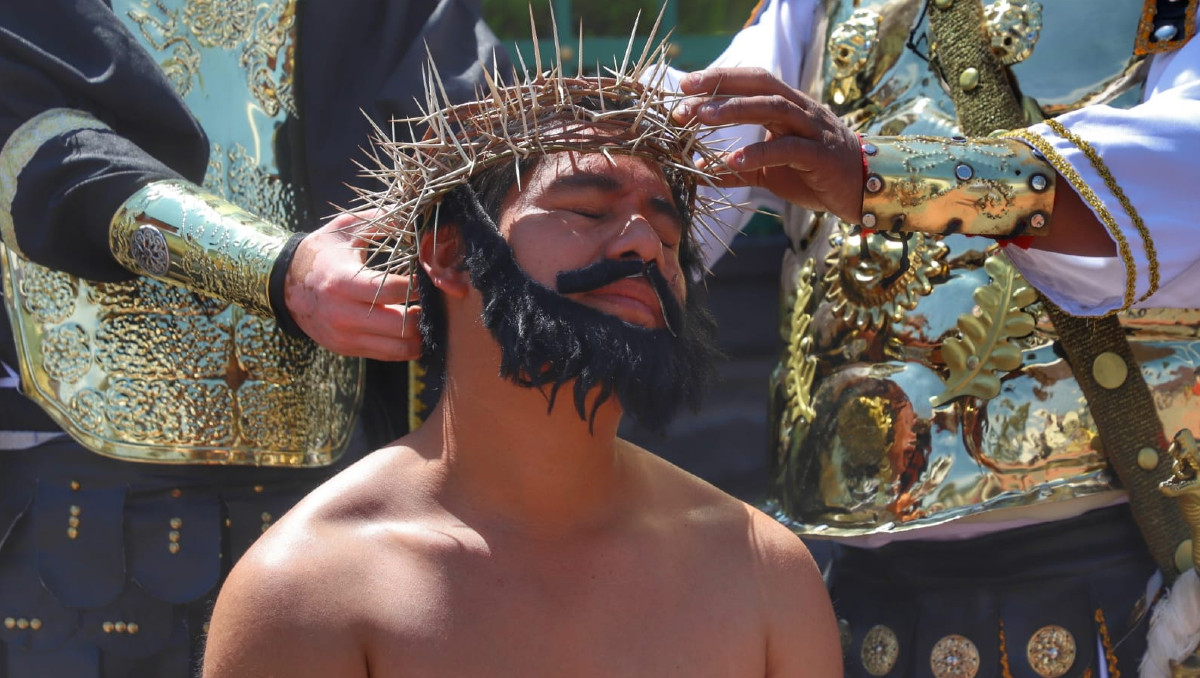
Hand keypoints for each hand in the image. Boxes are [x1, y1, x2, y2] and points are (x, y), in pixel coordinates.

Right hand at [284, 211, 421, 360]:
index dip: (417, 285)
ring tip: (428, 316)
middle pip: (402, 325)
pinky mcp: (348, 349)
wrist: (287, 284)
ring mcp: (345, 336)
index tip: (428, 277)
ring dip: (421, 334)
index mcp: (342, 282)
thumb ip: (381, 220)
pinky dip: (408, 346)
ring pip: (399, 347)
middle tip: (434, 300)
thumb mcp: (346, 229)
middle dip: (425, 312)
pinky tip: (416, 331)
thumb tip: (416, 217)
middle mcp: (343, 314)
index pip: (393, 290)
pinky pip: (388, 355)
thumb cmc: (322, 252)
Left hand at [673, 67, 864, 223]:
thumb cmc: (816, 176)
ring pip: (773, 109)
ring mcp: (812, 131)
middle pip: (760, 86)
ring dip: (735, 110)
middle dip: (720, 89)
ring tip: (702, 118)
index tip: (685, 85)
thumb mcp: (770, 171)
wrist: (862, 191)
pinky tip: (733, 161)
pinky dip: (759, 153)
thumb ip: (738, 168)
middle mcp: (801, 111)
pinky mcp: (820, 156)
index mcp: (788, 107)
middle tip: (684, 101)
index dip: (721, 78)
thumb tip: (701, 170)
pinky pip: (787, 149)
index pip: (753, 81)